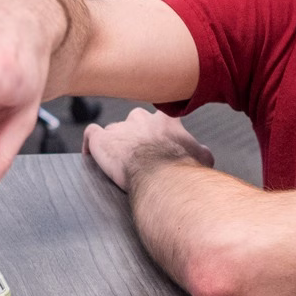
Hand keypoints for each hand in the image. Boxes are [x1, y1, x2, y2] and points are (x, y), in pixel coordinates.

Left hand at [83, 108, 212, 191]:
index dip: (157, 129)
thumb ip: (200, 150)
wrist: (163, 179)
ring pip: (114, 130)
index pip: (159, 116)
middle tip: (138, 155)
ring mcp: (119, 127)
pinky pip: (91, 134)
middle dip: (135, 135)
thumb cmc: (183, 170)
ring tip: (117, 161)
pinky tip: (92, 153)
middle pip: (134, 121)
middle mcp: (141, 119)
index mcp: (165, 120)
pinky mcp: (102, 139)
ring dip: (115, 143)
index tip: (157, 138)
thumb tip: (203, 154)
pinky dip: (91, 143)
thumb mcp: (203, 157)